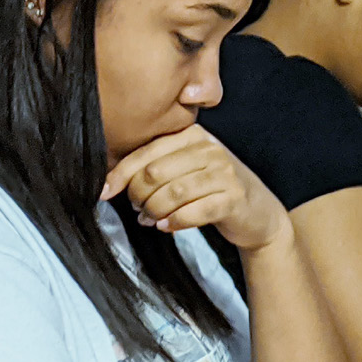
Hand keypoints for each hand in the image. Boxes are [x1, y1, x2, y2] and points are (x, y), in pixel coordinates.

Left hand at [101, 124, 288, 250]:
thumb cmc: (214, 191)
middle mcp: (210, 149)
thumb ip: (157, 168)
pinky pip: (193, 211)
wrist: (259, 214)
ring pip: (172, 193)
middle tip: (137, 209)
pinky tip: (166, 226)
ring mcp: (224, 173)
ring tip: (150, 219)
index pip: (147, 152)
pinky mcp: (233, 199)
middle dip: (138, 196)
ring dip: (154, 211)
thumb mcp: (188, 169)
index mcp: (194, 135)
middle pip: (155, 173)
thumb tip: (112, 183)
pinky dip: (174, 222)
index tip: (103, 193)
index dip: (120, 174)